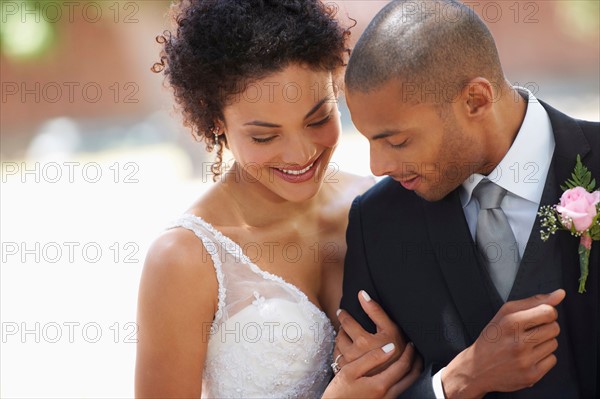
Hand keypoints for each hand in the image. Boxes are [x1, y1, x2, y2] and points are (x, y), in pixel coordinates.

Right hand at [322, 341, 421, 398]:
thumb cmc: (338, 394)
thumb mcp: (350, 372)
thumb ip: (371, 359)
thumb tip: (390, 347)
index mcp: (380, 385)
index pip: (403, 366)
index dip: (409, 353)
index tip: (410, 343)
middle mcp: (388, 395)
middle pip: (411, 377)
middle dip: (417, 362)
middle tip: (415, 350)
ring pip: (407, 384)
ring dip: (411, 370)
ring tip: (409, 358)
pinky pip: (400, 389)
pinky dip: (404, 378)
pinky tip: (397, 372)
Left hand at [335, 290, 406, 374]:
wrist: (399, 375)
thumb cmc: (398, 349)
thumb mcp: (390, 328)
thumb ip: (375, 310)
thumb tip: (362, 294)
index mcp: (363, 341)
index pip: (346, 322)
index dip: (344, 315)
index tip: (342, 312)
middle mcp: (353, 355)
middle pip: (340, 334)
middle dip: (343, 329)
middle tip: (347, 327)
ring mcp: (349, 365)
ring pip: (337, 347)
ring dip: (341, 340)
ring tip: (348, 338)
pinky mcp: (346, 373)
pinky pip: (336, 359)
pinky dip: (340, 353)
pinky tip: (348, 352)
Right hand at [442, 289, 565, 398]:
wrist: (477, 368)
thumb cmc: (493, 338)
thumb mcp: (505, 314)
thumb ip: (534, 301)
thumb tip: (560, 294)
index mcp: (511, 322)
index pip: (548, 311)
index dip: (546, 312)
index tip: (537, 316)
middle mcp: (518, 342)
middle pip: (554, 328)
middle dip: (545, 327)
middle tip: (528, 332)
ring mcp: (525, 360)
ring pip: (554, 344)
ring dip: (544, 343)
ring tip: (526, 345)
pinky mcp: (532, 375)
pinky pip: (552, 360)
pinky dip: (543, 357)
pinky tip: (529, 357)